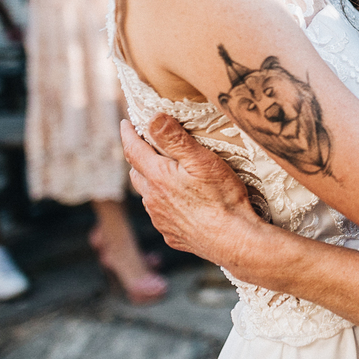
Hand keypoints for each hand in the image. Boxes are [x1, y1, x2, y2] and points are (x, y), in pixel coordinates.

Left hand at [120, 116, 259, 264]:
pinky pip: (160, 214)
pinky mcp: (172, 234)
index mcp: (158, 177)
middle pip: (137, 173)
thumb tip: (152, 118)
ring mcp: (161, 219)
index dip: (128, 134)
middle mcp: (153, 199)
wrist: (233, 240)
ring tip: (163, 173)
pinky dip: (163, 203)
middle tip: (146, 146)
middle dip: (138, 158)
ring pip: (148, 195)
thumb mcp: (201, 160)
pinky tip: (179, 202)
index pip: (134, 150)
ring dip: (151, 181)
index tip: (125, 123)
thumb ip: (174, 139)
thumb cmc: (222, 198)